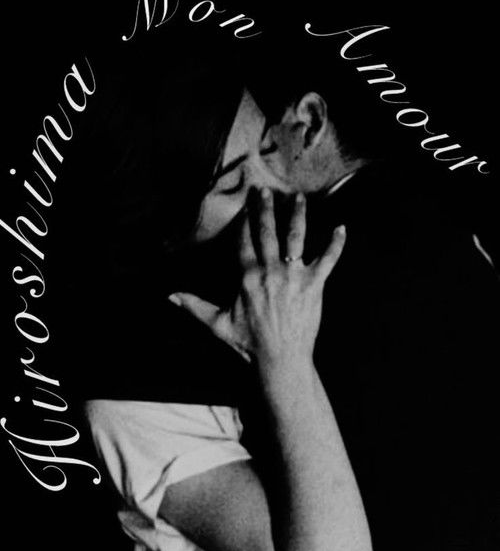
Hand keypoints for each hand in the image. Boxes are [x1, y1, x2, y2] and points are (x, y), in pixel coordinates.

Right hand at [168, 188, 345, 368]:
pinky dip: (336, 244)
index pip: (244, 241)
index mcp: (247, 277)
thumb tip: (170, 296)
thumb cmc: (248, 344)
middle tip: (265, 190)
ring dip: (297, 215)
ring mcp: (294, 276)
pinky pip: (328, 260)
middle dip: (265, 209)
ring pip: (296, 237)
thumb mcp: (217, 324)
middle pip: (267, 232)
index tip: (244, 204)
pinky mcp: (314, 285)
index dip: (244, 221)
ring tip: (298, 197)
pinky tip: (342, 228)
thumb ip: (194, 306)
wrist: (280, 360)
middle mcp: (270, 271)